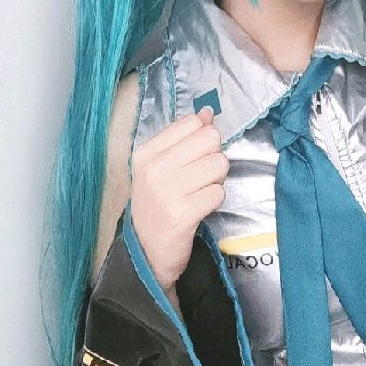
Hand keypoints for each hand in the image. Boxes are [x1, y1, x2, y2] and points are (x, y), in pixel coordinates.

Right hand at [129, 106, 228, 295]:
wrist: (147, 252)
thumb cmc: (157, 205)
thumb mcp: (161, 167)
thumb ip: (184, 138)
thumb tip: (207, 113)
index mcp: (147, 153)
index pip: (192, 123)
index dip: (204, 138)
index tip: (195, 156)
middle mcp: (154, 169)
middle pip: (210, 139)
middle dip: (213, 157)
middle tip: (201, 178)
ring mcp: (167, 192)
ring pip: (219, 164)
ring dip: (216, 180)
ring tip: (200, 193)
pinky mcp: (183, 214)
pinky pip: (218, 192)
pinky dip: (215, 200)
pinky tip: (200, 208)